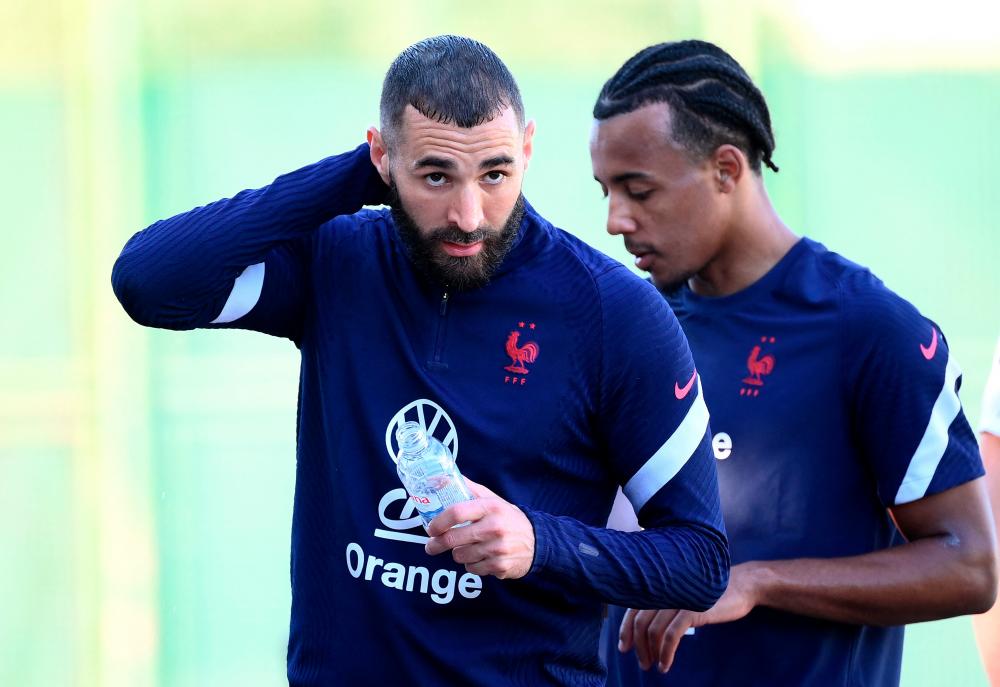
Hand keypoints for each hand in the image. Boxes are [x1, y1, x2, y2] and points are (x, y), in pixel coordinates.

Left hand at [424, 477, 534, 579]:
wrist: (538, 542)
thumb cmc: (508, 518)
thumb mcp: (493, 500)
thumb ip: (470, 489)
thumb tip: (442, 477)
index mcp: (491, 507)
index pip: (457, 512)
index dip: (439, 521)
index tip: (430, 528)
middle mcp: (494, 527)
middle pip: (453, 539)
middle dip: (437, 544)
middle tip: (431, 546)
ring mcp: (498, 548)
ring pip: (460, 556)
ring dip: (458, 553)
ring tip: (466, 548)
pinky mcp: (500, 566)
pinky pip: (473, 569)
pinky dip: (471, 565)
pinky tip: (480, 557)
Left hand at [619, 562, 760, 672]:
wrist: (742, 584)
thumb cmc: (710, 592)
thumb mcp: (682, 596)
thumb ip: (664, 603)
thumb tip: (644, 627)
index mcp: (659, 584)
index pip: (633, 608)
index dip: (625, 629)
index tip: (624, 647)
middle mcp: (664, 589)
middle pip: (640, 621)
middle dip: (638, 645)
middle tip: (642, 662)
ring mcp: (677, 598)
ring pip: (653, 630)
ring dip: (650, 652)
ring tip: (653, 666)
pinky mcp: (692, 609)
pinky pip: (671, 635)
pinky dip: (665, 653)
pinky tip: (665, 664)